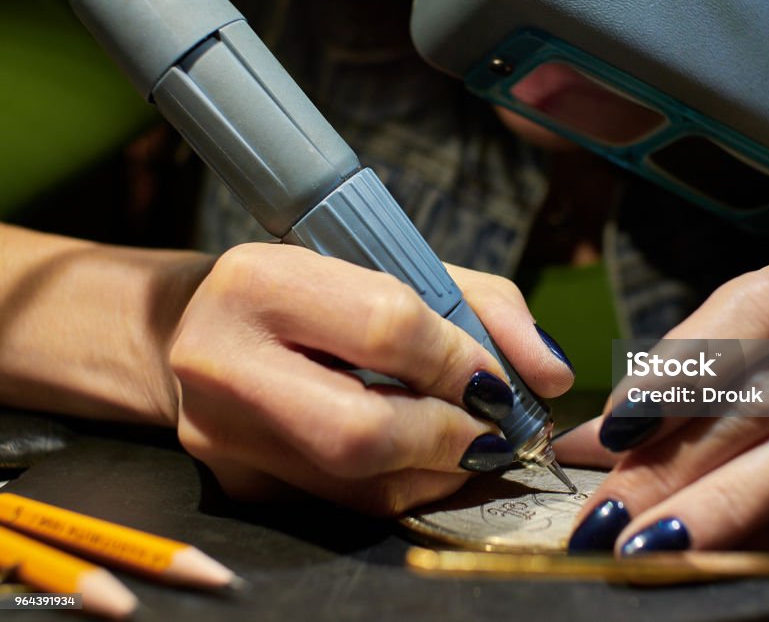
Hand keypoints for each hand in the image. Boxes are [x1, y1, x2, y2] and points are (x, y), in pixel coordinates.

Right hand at [171, 243, 572, 514]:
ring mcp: (221, 434)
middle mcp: (221, 361)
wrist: (210, 327)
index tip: (494, 379)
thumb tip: (553, 376)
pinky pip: (347, 504)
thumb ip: (487, 307)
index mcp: (259, 282)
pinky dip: (409, 487)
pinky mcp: (237, 483)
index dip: (459, 361)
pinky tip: (428, 459)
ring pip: (360, 482)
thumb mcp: (400, 268)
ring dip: (441, 470)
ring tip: (469, 441)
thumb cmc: (320, 290)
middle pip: (363, 430)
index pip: (385, 327)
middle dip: (451, 436)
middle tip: (493, 429)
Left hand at [560, 260, 768, 552]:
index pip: (740, 321)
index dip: (677, 372)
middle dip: (668, 465)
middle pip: (754, 404)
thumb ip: (682, 381)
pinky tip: (711, 554)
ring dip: (716, 508)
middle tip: (605, 511)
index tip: (616, 425)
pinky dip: (764, 535)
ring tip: (649, 542)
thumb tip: (588, 443)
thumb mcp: (767, 333)